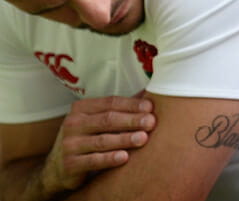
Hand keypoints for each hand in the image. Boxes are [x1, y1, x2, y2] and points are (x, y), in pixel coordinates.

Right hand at [39, 96, 155, 194]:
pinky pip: (93, 161)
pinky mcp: (70, 164)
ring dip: (125, 139)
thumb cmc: (86, 139)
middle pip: (107, 120)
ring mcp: (69, 144)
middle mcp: (72, 124)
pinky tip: (124, 157)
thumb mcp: (96, 121)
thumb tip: (150, 97)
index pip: (110, 103)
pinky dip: (109, 159)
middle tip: (151, 122)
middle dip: (131, 120)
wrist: (58, 169)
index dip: (131, 105)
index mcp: (81, 109)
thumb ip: (118, 110)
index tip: (150, 108)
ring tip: (143, 138)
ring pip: (102, 140)